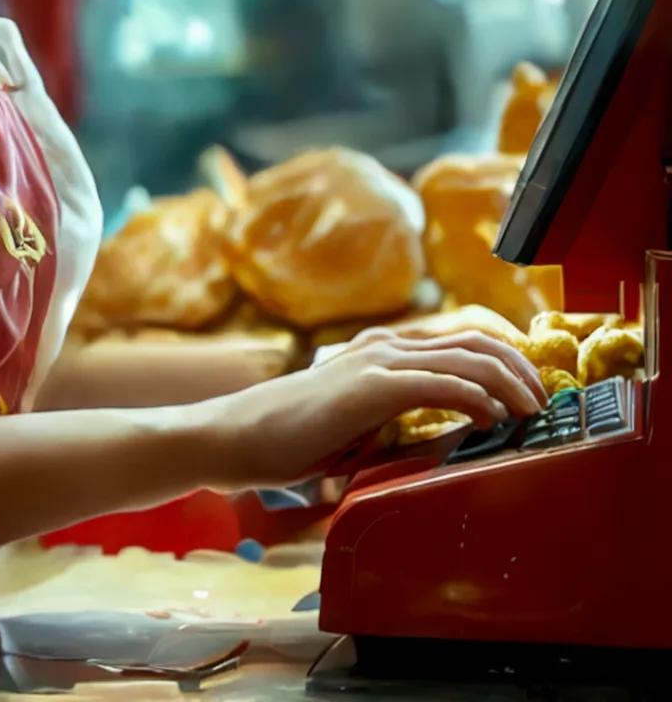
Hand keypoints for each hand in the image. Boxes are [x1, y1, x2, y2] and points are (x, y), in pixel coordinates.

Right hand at [193, 329, 547, 489]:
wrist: (237, 437)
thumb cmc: (289, 439)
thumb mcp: (354, 424)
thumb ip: (391, 420)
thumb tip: (434, 442)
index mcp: (381, 351)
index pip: (459, 341)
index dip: (504, 360)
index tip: (531, 389)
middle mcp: (384, 345)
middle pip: (474, 340)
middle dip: (520, 366)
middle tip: (546, 399)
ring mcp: (377, 361)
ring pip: (466, 356)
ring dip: (509, 381)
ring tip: (533, 410)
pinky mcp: (371, 387)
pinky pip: (442, 383)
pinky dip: (477, 397)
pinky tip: (494, 418)